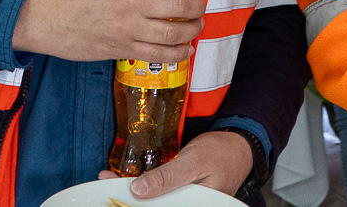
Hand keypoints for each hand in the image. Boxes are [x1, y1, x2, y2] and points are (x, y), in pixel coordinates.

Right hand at [12, 0, 204, 62]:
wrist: (45, 17)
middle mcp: (131, 2)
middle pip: (178, 6)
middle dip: (196, 7)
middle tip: (198, 7)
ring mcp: (128, 28)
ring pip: (173, 33)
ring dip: (192, 31)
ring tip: (195, 27)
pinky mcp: (122, 49)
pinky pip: (158, 54)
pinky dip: (178, 54)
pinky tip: (185, 50)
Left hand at [96, 130, 252, 197]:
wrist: (238, 146)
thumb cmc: (223, 153)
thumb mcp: (194, 162)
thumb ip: (167, 177)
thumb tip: (138, 189)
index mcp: (194, 205)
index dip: (136, 202)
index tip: (114, 193)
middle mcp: (188, 206)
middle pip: (154, 205)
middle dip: (130, 197)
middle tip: (107, 184)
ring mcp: (184, 201)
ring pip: (155, 201)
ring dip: (135, 192)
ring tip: (112, 182)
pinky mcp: (181, 195)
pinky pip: (160, 194)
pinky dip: (145, 187)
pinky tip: (129, 181)